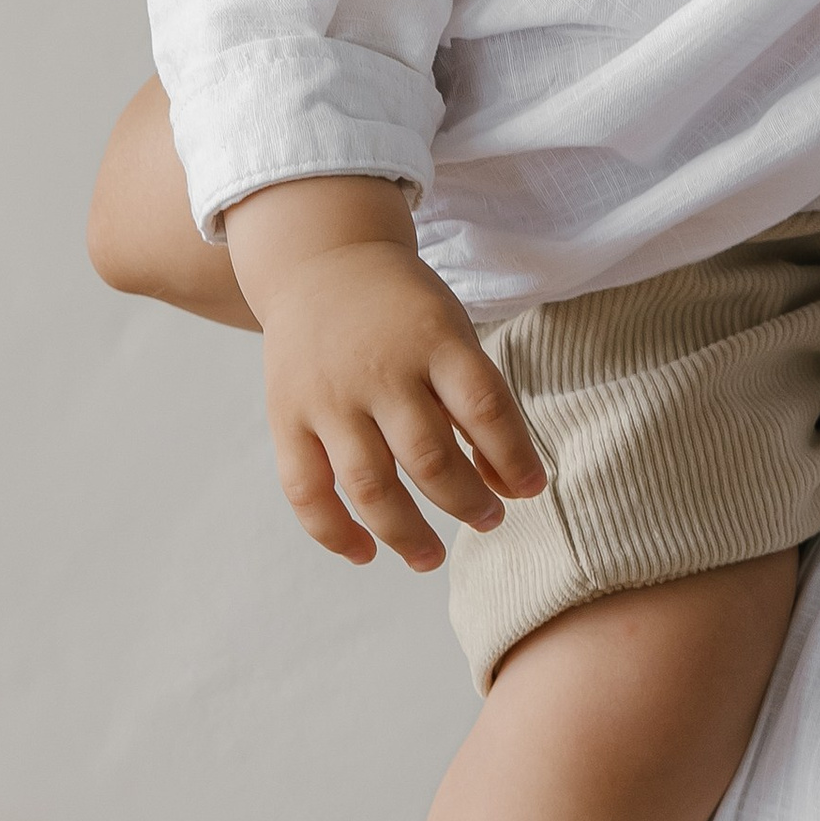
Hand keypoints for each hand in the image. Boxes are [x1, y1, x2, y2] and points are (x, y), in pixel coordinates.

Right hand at [225, 177, 545, 571]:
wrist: (321, 262)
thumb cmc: (404, 312)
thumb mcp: (452, 332)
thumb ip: (477, 401)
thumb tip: (511, 484)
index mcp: (433, 340)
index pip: (485, 406)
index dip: (514, 457)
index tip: (532, 490)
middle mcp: (379, 370)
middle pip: (429, 457)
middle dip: (466, 502)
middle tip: (490, 521)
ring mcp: (329, 397)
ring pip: (370, 485)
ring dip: (406, 534)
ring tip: (432, 558)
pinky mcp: (287, 417)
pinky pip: (306, 490)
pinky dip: (334, 532)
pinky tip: (365, 553)